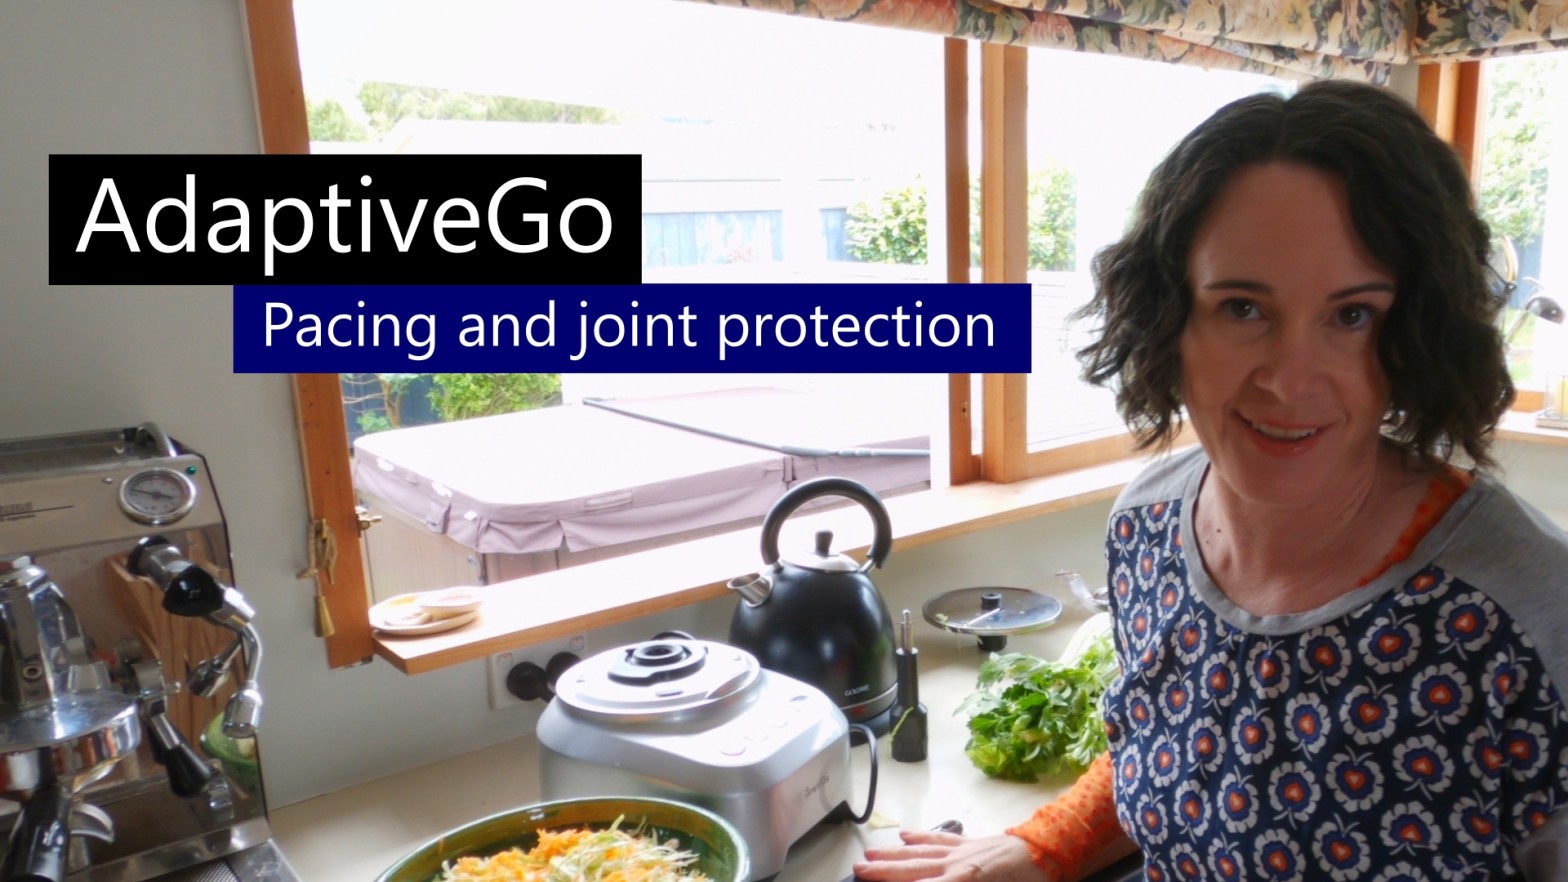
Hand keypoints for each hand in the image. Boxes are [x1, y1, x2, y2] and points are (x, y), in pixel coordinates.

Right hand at [852, 829, 1057, 881]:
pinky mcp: (972, 842)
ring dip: (893, 853)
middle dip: (884, 870)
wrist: (1053, 851)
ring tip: (869, 853)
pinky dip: (921, 836)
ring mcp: (963, 849)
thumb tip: (942, 881)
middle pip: (914, 868)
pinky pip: (940, 838)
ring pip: (920, 851)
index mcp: (964, 880)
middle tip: (856, 869)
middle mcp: (957, 863)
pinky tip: (906, 833)